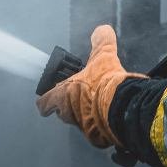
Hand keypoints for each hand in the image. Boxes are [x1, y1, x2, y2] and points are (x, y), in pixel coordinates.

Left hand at [36, 25, 144, 147]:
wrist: (121, 106)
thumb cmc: (105, 82)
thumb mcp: (103, 56)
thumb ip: (101, 41)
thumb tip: (102, 30)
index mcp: (63, 95)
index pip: (44, 102)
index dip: (45, 99)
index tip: (45, 98)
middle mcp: (69, 113)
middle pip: (62, 111)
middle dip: (70, 104)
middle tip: (81, 94)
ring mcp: (82, 127)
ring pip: (79, 120)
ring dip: (86, 112)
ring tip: (99, 102)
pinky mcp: (98, 137)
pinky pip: (96, 130)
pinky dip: (101, 122)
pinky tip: (111, 113)